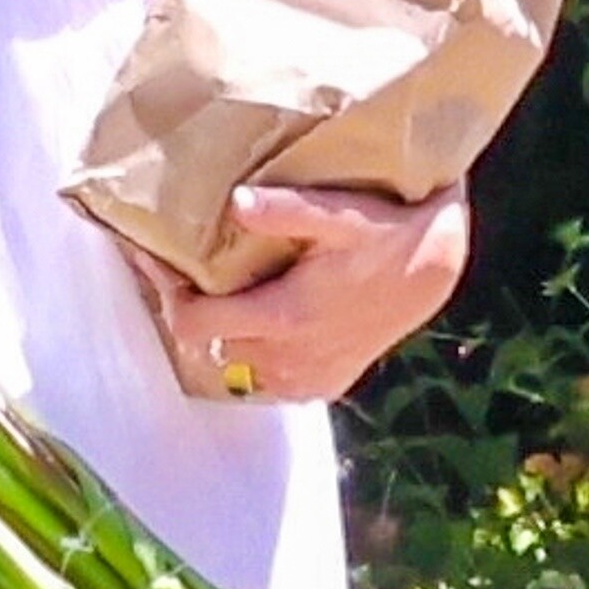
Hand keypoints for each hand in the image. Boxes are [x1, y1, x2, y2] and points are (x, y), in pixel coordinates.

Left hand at [125, 180, 471, 406]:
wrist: (434, 268)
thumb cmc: (384, 232)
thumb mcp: (340, 214)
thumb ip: (288, 212)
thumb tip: (236, 203)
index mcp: (283, 319)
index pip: (194, 324)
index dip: (168, 292)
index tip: (155, 259)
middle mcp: (289, 360)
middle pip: (209, 344)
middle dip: (192, 308)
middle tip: (183, 267)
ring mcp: (307, 379)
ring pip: (236, 366)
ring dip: (225, 333)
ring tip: (221, 290)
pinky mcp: (325, 385)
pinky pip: (269, 381)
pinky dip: (256, 354)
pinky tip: (260, 317)